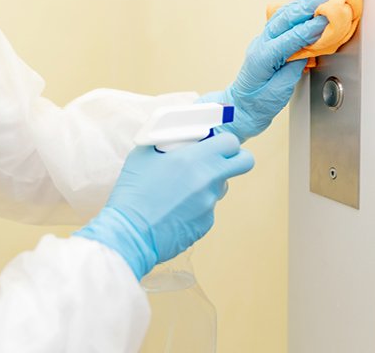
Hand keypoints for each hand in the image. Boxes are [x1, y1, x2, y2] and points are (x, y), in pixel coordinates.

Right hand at [73, 133, 253, 279]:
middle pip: (244, 163)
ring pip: (221, 187)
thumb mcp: (143, 155)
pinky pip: (208, 208)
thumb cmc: (133, 193)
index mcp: (195, 159)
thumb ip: (165, 142)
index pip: (231, 142)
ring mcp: (210, 204)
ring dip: (209, 184)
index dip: (225, 142)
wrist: (129, 234)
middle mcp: (209, 181)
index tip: (215, 145)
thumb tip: (177, 139)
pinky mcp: (206, 224)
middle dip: (236, 159)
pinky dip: (197, 206)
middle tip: (217, 161)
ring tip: (181, 189)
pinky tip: (175, 209)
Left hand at [197, 0, 342, 142]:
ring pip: (281, 17)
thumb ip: (295, 67)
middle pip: (285, 18)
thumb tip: (310, 50)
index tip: (329, 17)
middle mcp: (259, 46)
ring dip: (302, 4)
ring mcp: (261, 44)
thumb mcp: (280, 91)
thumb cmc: (256, 105)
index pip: (290, 37)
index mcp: (261, 58)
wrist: (241, 110)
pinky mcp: (265, 45)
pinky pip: (281, 24)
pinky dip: (296, 13)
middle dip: (309, 3)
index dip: (312, 27)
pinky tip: (307, 8)